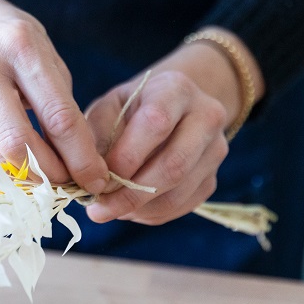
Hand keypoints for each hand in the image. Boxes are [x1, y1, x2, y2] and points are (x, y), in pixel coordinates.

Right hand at [0, 0, 108, 191]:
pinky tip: (6, 156)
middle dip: (52, 174)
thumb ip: (57, 93)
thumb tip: (79, 153)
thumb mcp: (36, 44)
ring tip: (43, 174)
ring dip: (23, 176)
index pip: (58, 116)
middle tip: (69, 184)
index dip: (81, 156)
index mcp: (20, 46)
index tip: (97, 179)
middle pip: (21, 145)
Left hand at [83, 32, 262, 224]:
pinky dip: (150, 214)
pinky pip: (182, 206)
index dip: (126, 156)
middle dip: (131, 193)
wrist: (173, 108)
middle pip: (174, 164)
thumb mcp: (109, 107)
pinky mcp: (213, 179)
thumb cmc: (131, 108)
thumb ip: (96, 137)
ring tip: (109, 209)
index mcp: (176, 89)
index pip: (156, 123)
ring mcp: (215, 150)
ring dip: (138, 209)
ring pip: (178, 192)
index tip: (97, 178)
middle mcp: (206, 116)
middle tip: (98, 209)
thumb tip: (87, 180)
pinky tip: (129, 209)